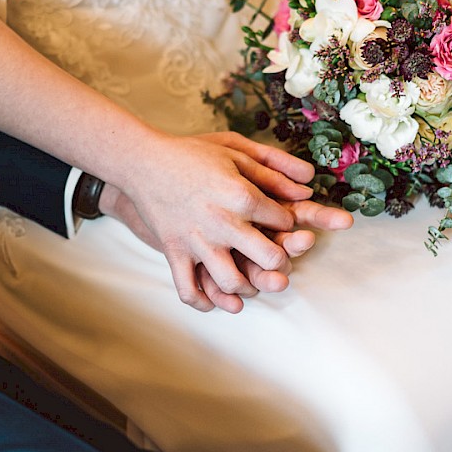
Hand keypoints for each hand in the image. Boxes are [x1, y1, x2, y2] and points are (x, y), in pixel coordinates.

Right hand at [100, 131, 352, 312]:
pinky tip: (217, 299)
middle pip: (269, 257)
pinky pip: (189, 289)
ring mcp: (197, 241)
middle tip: (277, 256)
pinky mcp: (174, 252)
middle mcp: (222, 222)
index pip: (283, 220)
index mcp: (240, 195)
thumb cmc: (191, 153)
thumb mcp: (235, 150)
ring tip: (251, 277)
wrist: (143, 161)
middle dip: (281, 260)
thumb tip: (309, 186)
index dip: (289, 221)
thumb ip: (274, 168)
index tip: (282, 219)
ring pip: (233, 281)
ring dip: (249, 285)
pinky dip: (204, 301)